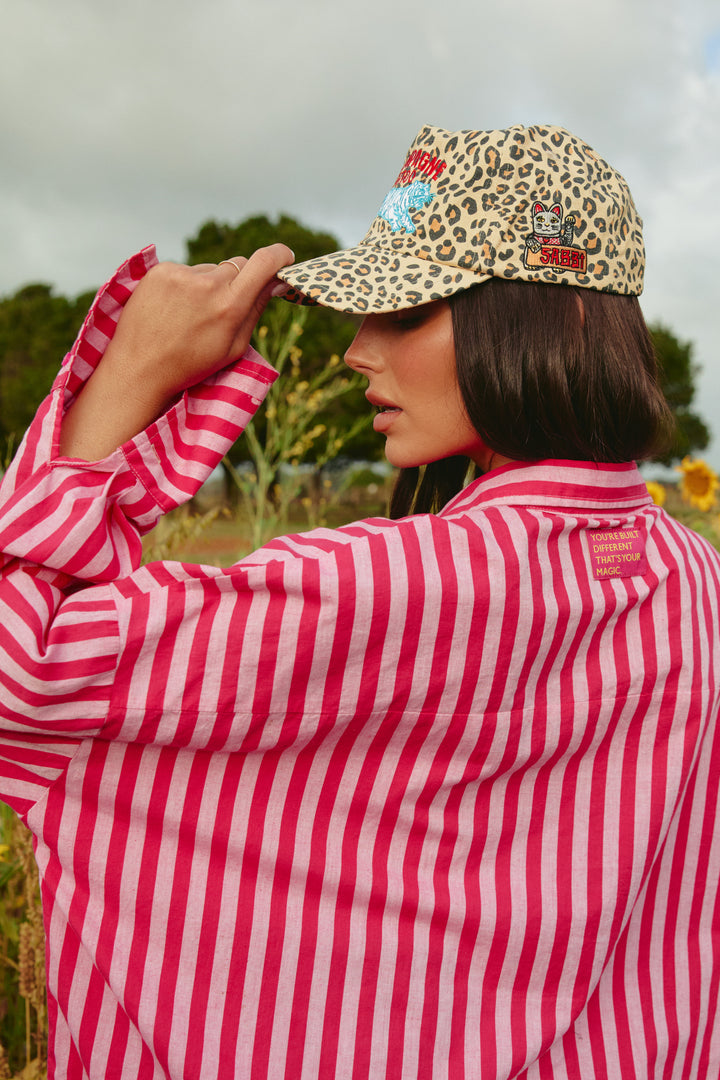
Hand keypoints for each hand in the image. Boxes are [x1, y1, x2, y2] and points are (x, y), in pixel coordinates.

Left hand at [59, 244, 293, 459]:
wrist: (139, 369)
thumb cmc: (192, 364)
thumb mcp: (233, 347)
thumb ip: (256, 309)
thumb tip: (278, 281)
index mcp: (229, 306)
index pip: (264, 261)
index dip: (280, 255)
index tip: (285, 258)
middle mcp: (207, 284)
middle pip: (238, 265)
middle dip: (239, 281)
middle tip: (223, 309)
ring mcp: (181, 274)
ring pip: (211, 269)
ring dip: (209, 285)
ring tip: (190, 315)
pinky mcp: (160, 271)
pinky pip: (186, 271)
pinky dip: (185, 285)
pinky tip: (174, 309)